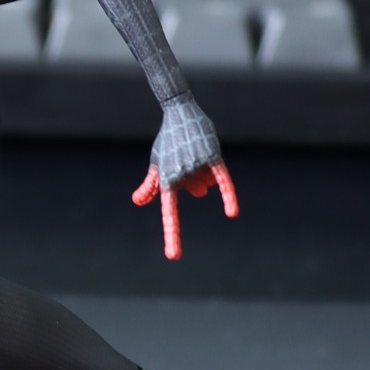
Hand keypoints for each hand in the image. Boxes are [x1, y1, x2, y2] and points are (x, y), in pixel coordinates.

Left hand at [131, 95, 237, 260]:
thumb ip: (150, 185)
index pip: (169, 213)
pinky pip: (223, 181)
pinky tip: (231, 213)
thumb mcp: (156, 163)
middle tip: (185, 158)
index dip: (172, 235)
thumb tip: (138, 203)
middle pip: (194, 190)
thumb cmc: (167, 140)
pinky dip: (228, 196)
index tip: (174, 256)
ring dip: (204, 172)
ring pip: (207, 182)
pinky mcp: (212, 157)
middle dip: (194, 181)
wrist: (180, 112)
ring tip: (194, 151)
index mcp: (166, 180)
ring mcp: (196, 165)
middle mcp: (180, 175)